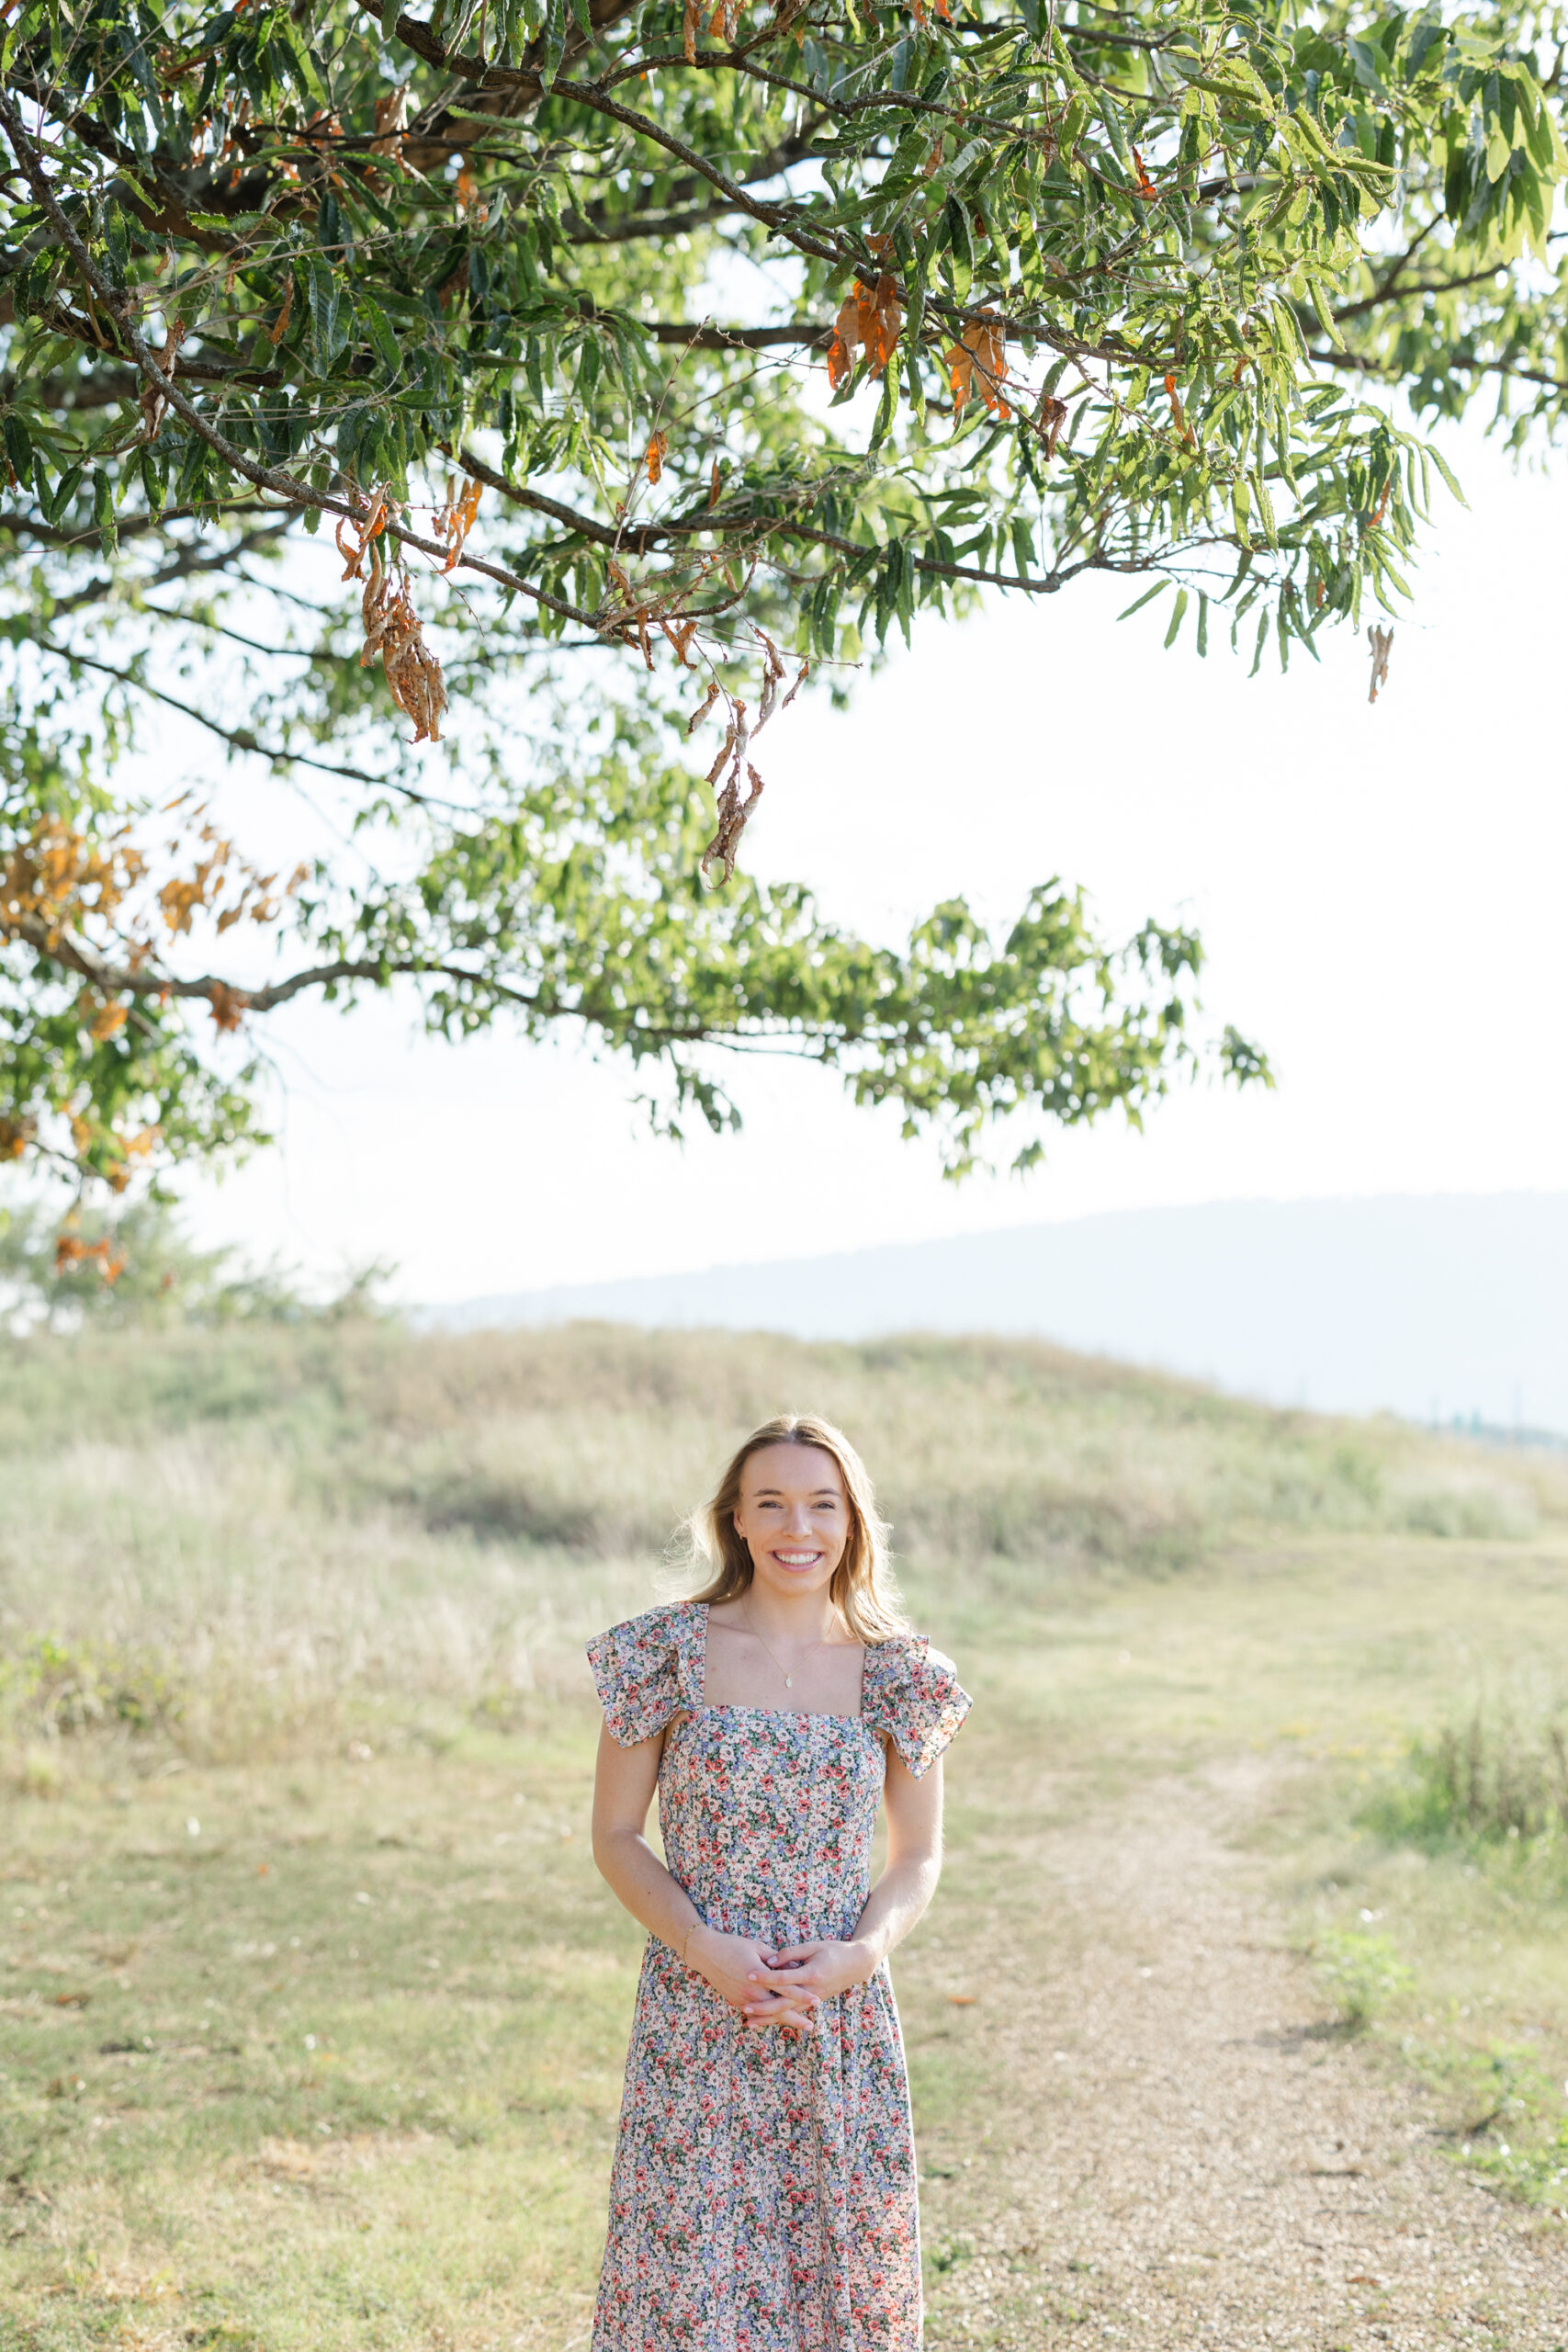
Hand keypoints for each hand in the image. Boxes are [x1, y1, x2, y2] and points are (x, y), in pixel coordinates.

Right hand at [687, 1927, 817, 2034]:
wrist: (706, 1953)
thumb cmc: (733, 1945)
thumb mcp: (757, 1947)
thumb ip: (776, 1960)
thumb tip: (794, 1968)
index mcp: (758, 1976)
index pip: (785, 1988)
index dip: (802, 1995)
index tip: (816, 2000)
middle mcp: (750, 1991)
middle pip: (778, 2009)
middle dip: (795, 2018)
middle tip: (811, 2025)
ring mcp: (742, 1999)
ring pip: (767, 2015)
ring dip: (783, 2020)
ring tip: (799, 2025)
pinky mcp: (736, 2002)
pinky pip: (756, 2013)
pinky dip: (768, 2017)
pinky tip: (779, 2020)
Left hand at [741, 1938, 875, 2028]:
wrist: (856, 1965)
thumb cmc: (833, 1951)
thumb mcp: (812, 1946)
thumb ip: (791, 1953)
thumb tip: (770, 1961)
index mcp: (811, 1974)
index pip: (783, 1978)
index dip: (765, 1976)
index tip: (749, 1974)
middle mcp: (811, 1991)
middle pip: (783, 2003)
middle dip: (763, 2007)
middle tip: (745, 2008)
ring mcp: (813, 2000)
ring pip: (788, 2013)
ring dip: (768, 2019)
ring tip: (749, 2022)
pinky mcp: (813, 2003)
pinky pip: (794, 2013)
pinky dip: (780, 2018)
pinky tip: (766, 2021)